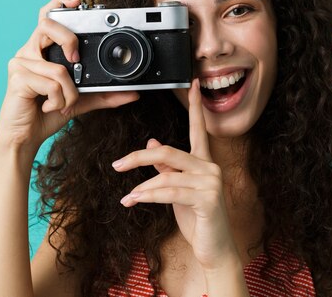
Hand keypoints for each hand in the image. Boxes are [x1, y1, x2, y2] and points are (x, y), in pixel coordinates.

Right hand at [0, 0, 138, 160]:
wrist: (25, 137)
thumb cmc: (46, 113)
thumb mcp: (80, 100)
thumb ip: (103, 94)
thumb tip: (132, 93)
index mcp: (43, 51)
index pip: (47, 16)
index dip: (59, 4)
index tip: (77, 2)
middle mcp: (29, 52)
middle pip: (47, 25)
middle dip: (68, 40)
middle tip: (76, 60)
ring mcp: (20, 63)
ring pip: (58, 67)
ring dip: (69, 92)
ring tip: (62, 102)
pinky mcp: (17, 78)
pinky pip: (52, 84)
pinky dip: (59, 100)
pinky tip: (49, 106)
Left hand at [112, 79, 237, 269]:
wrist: (214, 248)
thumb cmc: (198, 218)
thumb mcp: (178, 190)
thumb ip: (167, 167)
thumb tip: (152, 143)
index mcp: (204, 162)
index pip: (198, 128)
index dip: (195, 106)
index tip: (192, 83)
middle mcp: (210, 167)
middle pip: (169, 151)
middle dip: (139, 158)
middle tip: (117, 164)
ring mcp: (211, 183)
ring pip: (166, 176)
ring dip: (142, 188)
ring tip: (128, 198)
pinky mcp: (208, 199)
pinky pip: (170, 192)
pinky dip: (148, 196)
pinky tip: (134, 201)